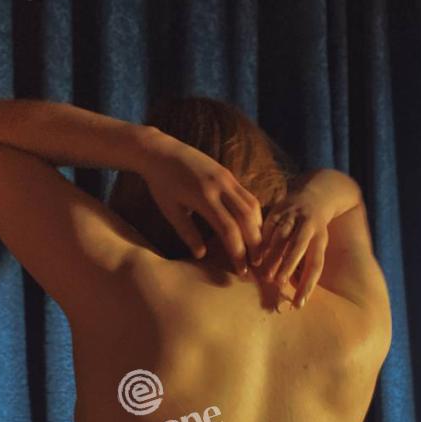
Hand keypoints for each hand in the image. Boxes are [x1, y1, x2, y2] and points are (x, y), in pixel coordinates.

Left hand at [139, 130, 262, 273]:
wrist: (161, 151)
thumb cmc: (161, 184)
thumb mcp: (170, 211)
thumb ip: (187, 233)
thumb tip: (202, 255)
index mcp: (204, 198)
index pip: (229, 230)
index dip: (238, 252)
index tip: (241, 269)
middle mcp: (221, 186)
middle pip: (247, 218)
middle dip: (255, 244)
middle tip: (257, 264)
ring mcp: (227, 178)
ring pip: (253, 206)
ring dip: (258, 229)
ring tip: (258, 248)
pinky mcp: (229, 174)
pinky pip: (248, 196)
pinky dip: (254, 214)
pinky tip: (252, 228)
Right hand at [258, 185, 331, 307]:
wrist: (316, 193)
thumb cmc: (315, 230)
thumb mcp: (317, 244)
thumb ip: (305, 266)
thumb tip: (297, 293)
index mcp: (320, 238)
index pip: (316, 265)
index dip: (308, 285)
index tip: (298, 304)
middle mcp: (309, 225)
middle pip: (299, 246)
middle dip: (288, 265)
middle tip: (277, 283)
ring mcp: (294, 215)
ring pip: (282, 236)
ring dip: (272, 255)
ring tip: (263, 272)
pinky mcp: (280, 208)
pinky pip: (269, 225)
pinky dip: (262, 240)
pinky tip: (254, 254)